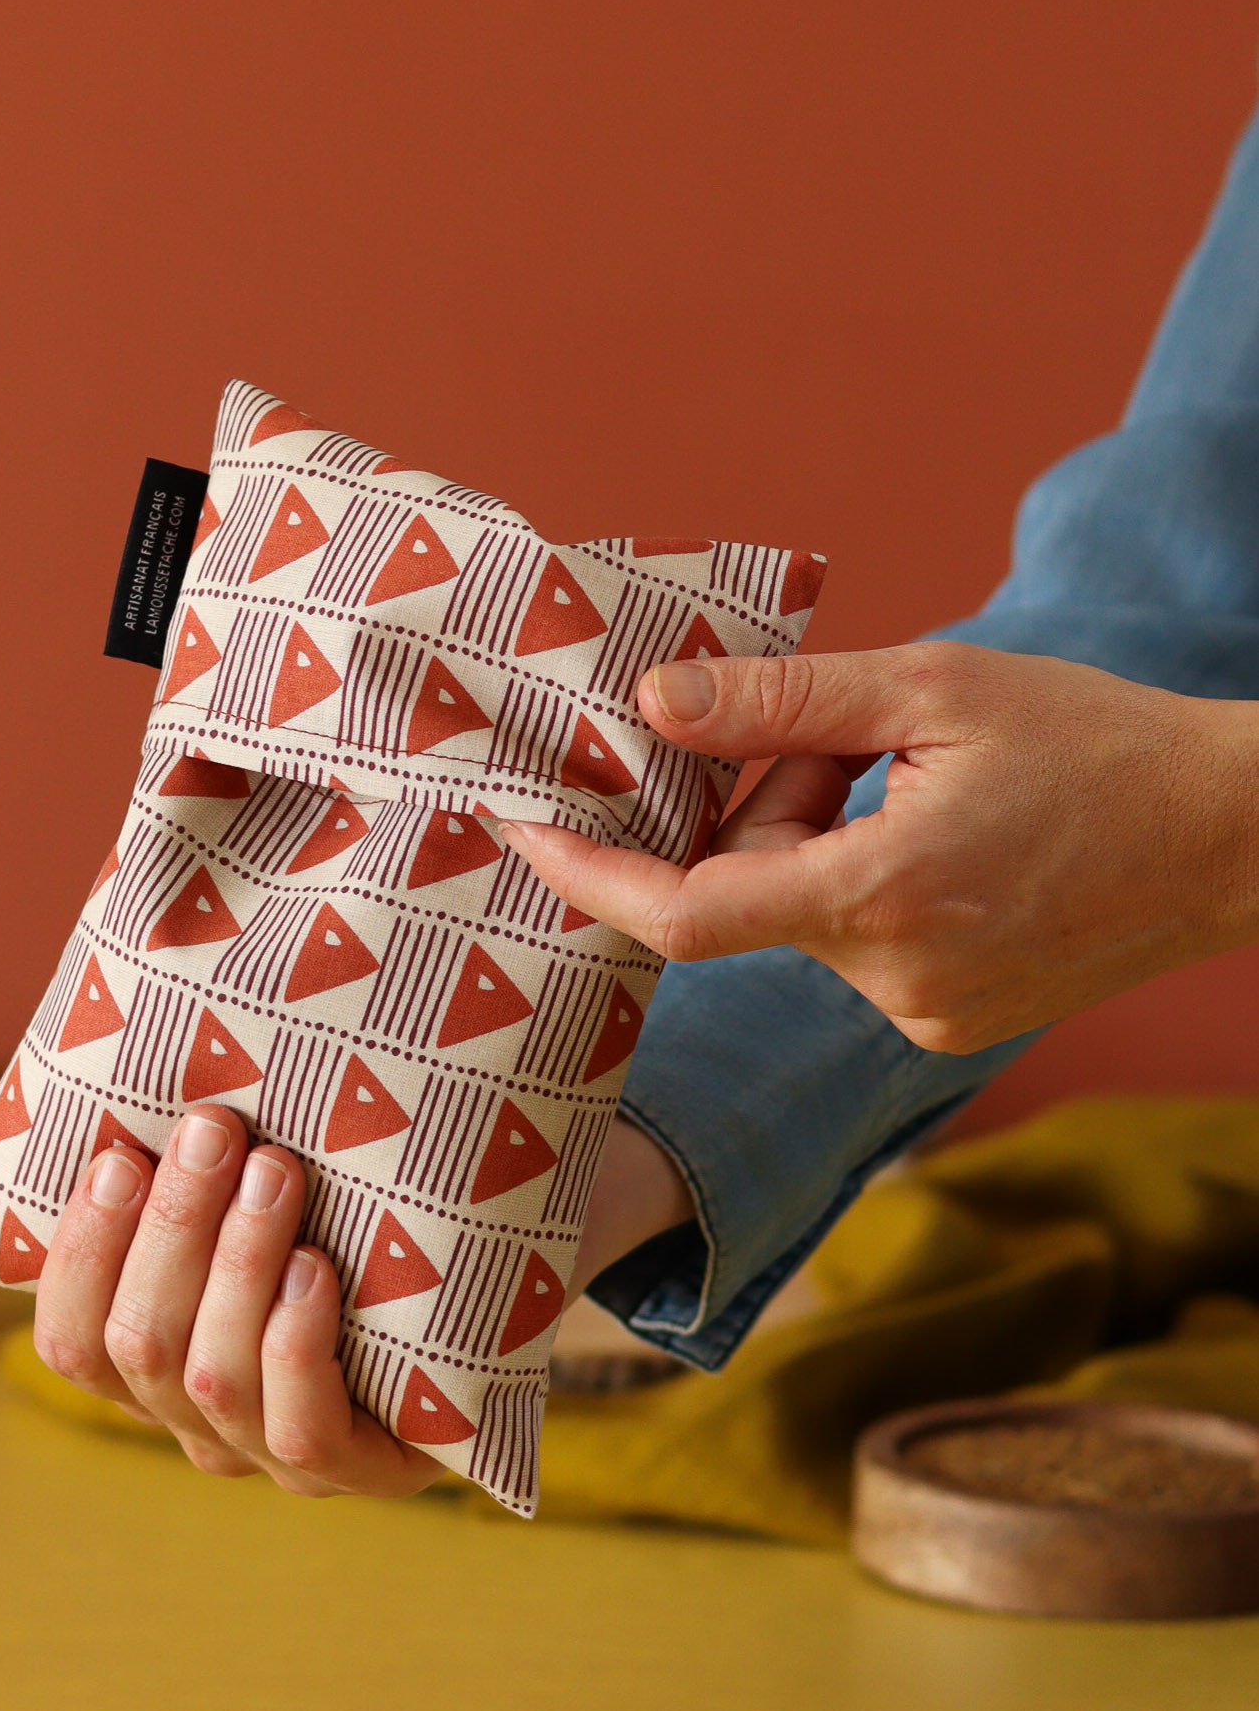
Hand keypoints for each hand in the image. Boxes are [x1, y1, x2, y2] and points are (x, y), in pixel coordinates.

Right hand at [0, 1090, 694, 1490]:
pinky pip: (303, 1427)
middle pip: (139, 1347)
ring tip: (279, 1170)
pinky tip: (320, 1274)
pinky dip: (298, 1346)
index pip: (70, 1339)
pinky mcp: (361, 1467)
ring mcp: (276, 1454)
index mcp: (146, 1362)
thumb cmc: (305, 1212)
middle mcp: (198, 1422)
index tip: (113, 1154)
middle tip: (217, 1126)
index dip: (79, 1253)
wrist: (472, 1262)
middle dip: (171, 1231)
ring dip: (237, 1265)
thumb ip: (64, 1149)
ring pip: (212, 1373)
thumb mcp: (192, 1172)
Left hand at [503, 642, 1258, 1053]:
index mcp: (886, 895)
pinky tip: (949, 840)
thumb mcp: (935, 686)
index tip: (524, 834)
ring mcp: (925, 1015)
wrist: (1236, 836)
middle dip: (760, 807)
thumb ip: (782, 703)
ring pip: (801, 918)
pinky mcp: (950, 1024)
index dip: (593, 877)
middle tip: (844, 739)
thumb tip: (651, 704)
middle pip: (749, 893)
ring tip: (925, 784)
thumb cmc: (1098, 744)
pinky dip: (860, 885)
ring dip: (816, 843)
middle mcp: (896, 980)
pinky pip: (853, 947)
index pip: (688, 915)